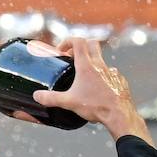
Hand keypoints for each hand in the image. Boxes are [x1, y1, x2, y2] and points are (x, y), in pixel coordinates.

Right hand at [14, 38, 151, 142]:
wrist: (119, 114)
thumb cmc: (95, 106)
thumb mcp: (69, 102)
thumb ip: (51, 98)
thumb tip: (37, 96)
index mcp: (86, 66)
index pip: (78, 41)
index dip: (68, 41)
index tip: (61, 51)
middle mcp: (100, 65)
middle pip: (91, 44)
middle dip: (80, 47)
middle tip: (72, 58)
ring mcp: (112, 71)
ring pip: (101, 59)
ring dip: (91, 62)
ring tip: (83, 77)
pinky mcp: (119, 80)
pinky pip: (110, 73)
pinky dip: (102, 75)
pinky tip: (98, 88)